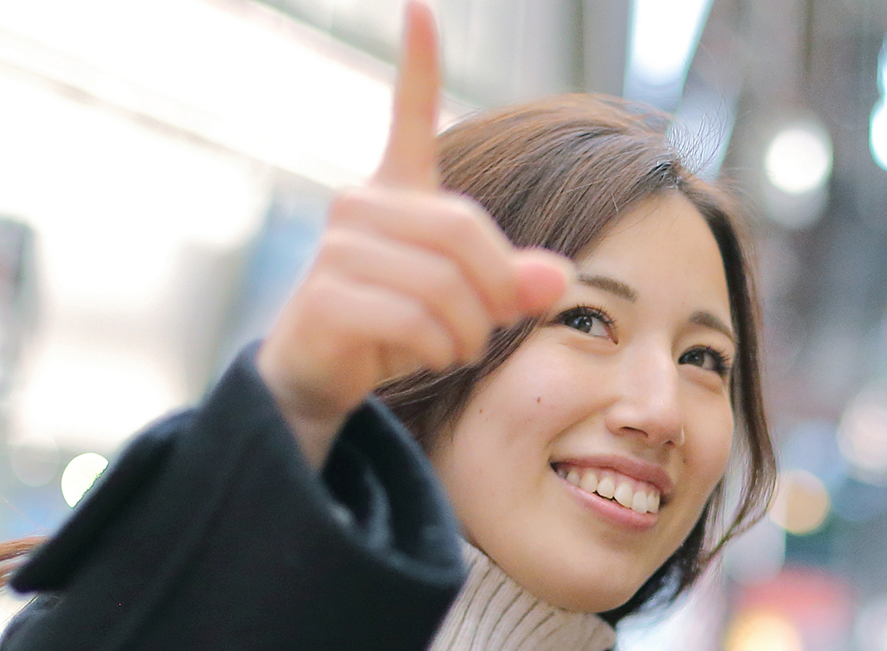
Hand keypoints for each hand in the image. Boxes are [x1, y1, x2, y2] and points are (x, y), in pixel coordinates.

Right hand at [257, 1, 570, 466]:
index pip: (409, 114)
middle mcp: (361, 203)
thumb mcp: (468, 303)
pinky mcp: (326, 294)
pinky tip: (427, 356)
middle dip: (495, 290)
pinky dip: (438, 348)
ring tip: (455, 346)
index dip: (418, 63)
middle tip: (491, 327)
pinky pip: (414, 317)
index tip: (422, 4)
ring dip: (468, 331)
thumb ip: (515, 284)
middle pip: (465, 230)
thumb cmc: (399, 328)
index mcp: (398, 190)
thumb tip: (561, 277)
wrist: (324, 376)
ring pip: (444, 283)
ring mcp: (338, 247)